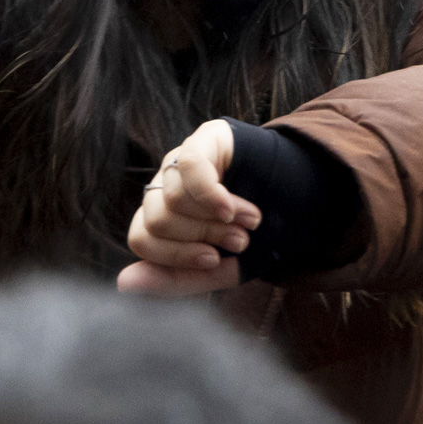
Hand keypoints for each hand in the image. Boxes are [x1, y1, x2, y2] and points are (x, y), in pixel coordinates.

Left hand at [118, 120, 258, 296]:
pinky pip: (189, 165)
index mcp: (160, 216)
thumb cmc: (252, 237)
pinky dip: (211, 194)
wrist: (299, 205)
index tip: (213, 261)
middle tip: (239, 240)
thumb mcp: (216, 269)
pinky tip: (232, 208)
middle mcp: (164, 185)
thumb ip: (173, 280)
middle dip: (203, 237)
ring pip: (175, 198)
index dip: (176, 255)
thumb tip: (123, 285)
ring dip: (220, 219)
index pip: (141, 237)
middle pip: (157, 218)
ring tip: (251, 221)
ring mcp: (182, 159)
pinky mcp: (205, 138)